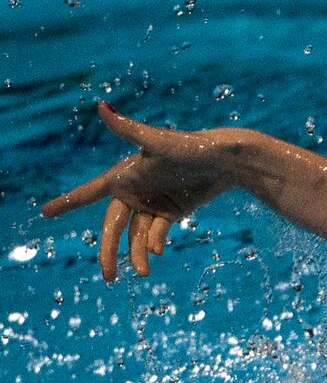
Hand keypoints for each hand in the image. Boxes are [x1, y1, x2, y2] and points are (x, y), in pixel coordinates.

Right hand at [42, 102, 241, 281]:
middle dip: (108, 251)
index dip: (68, 202)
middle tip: (108, 276)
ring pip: (137, 235)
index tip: (45, 213)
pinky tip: (158, 252)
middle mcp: (134, 191)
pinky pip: (157, 233)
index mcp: (124, 175)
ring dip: (137, 254)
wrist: (225, 160)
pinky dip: (156, 243)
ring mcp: (152, 204)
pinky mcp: (171, 213)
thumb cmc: (191, 147)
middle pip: (113, 227)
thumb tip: (102, 107)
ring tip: (142, 273)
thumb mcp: (158, 142)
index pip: (89, 193)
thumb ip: (128, 130)